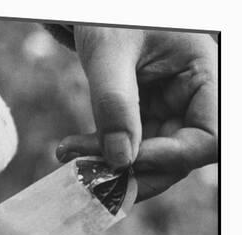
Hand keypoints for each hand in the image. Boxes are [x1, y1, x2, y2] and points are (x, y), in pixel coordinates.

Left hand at [56, 27, 217, 200]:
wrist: (93, 14)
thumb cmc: (108, 18)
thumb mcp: (109, 52)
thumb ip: (114, 103)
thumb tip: (120, 159)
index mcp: (203, 75)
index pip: (209, 137)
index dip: (172, 157)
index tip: (126, 160)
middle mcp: (190, 99)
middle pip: (179, 157)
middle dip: (134, 169)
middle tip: (90, 172)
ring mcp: (167, 112)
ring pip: (151, 160)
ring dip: (111, 166)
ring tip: (71, 156)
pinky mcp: (142, 119)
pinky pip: (128, 149)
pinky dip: (101, 154)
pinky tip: (71, 149)